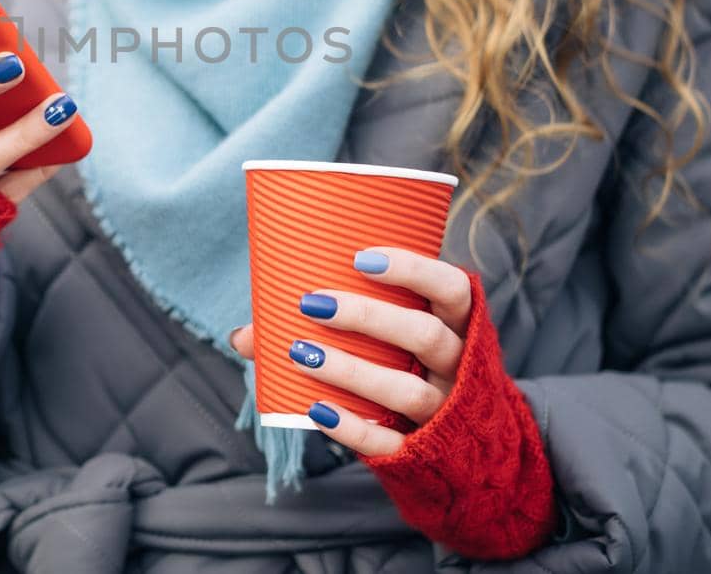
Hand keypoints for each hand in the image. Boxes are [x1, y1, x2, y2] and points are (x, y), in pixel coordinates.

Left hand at [227, 246, 471, 457]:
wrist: (467, 451)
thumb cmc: (411, 372)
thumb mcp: (394, 343)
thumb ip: (331, 328)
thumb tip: (243, 336)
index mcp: (459, 327)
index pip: (452, 289)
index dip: (413, 270)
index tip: (360, 258)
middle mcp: (459, 367)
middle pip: (425, 335)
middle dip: (367, 317)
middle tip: (311, 304)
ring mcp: (446, 412)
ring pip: (408, 391)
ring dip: (351, 370)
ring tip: (301, 353)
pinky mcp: (426, 452)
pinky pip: (392, 441)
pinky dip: (353, 427)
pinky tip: (316, 410)